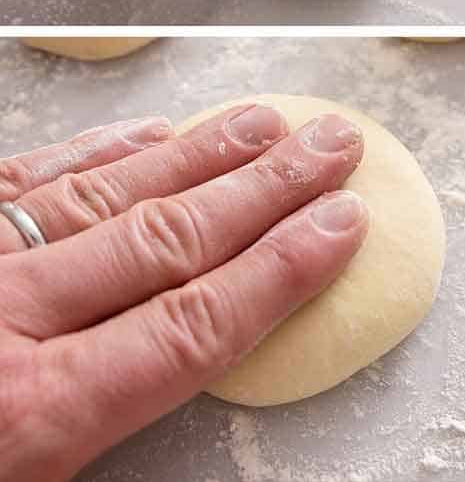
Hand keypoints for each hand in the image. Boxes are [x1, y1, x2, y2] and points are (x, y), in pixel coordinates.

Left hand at [0, 104, 368, 481]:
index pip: (195, 324)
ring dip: (196, 156)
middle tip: (330, 146)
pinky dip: (91, 152)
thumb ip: (102, 428)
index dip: (282, 268)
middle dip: (265, 189)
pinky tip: (148, 133)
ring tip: (264, 125)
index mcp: (32, 413)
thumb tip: (197, 345)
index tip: (341, 224)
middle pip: (167, 241)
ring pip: (100, 196)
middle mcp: (1, 321)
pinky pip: (18, 180)